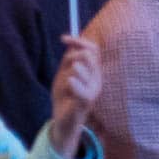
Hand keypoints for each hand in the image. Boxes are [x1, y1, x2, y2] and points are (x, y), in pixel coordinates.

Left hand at [48, 36, 101, 157]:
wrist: (62, 119)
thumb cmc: (64, 95)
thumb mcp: (64, 73)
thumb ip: (68, 58)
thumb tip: (68, 40)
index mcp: (93, 71)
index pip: (93, 50)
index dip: (79, 41)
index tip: (63, 39)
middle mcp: (96, 80)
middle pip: (88, 56)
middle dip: (71, 56)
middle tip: (63, 69)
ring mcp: (93, 91)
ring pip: (82, 69)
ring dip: (69, 71)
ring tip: (65, 84)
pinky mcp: (86, 103)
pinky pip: (84, 91)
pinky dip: (75, 83)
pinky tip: (70, 82)